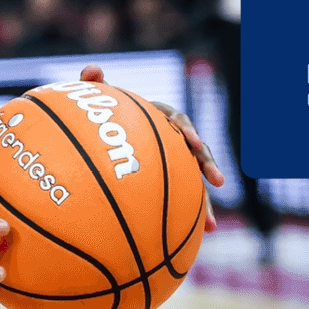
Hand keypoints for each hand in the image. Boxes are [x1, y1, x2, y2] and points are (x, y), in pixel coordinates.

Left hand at [79, 63, 223, 231]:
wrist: (98, 137)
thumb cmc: (99, 116)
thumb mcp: (95, 101)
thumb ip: (94, 87)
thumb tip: (92, 69)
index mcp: (159, 118)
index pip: (178, 120)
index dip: (187, 131)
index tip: (191, 143)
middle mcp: (171, 139)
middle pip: (195, 153)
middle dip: (207, 166)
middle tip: (216, 181)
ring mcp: (171, 162)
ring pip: (192, 181)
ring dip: (204, 202)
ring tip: (210, 224)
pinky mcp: (166, 182)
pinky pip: (179, 200)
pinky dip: (187, 217)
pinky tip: (193, 239)